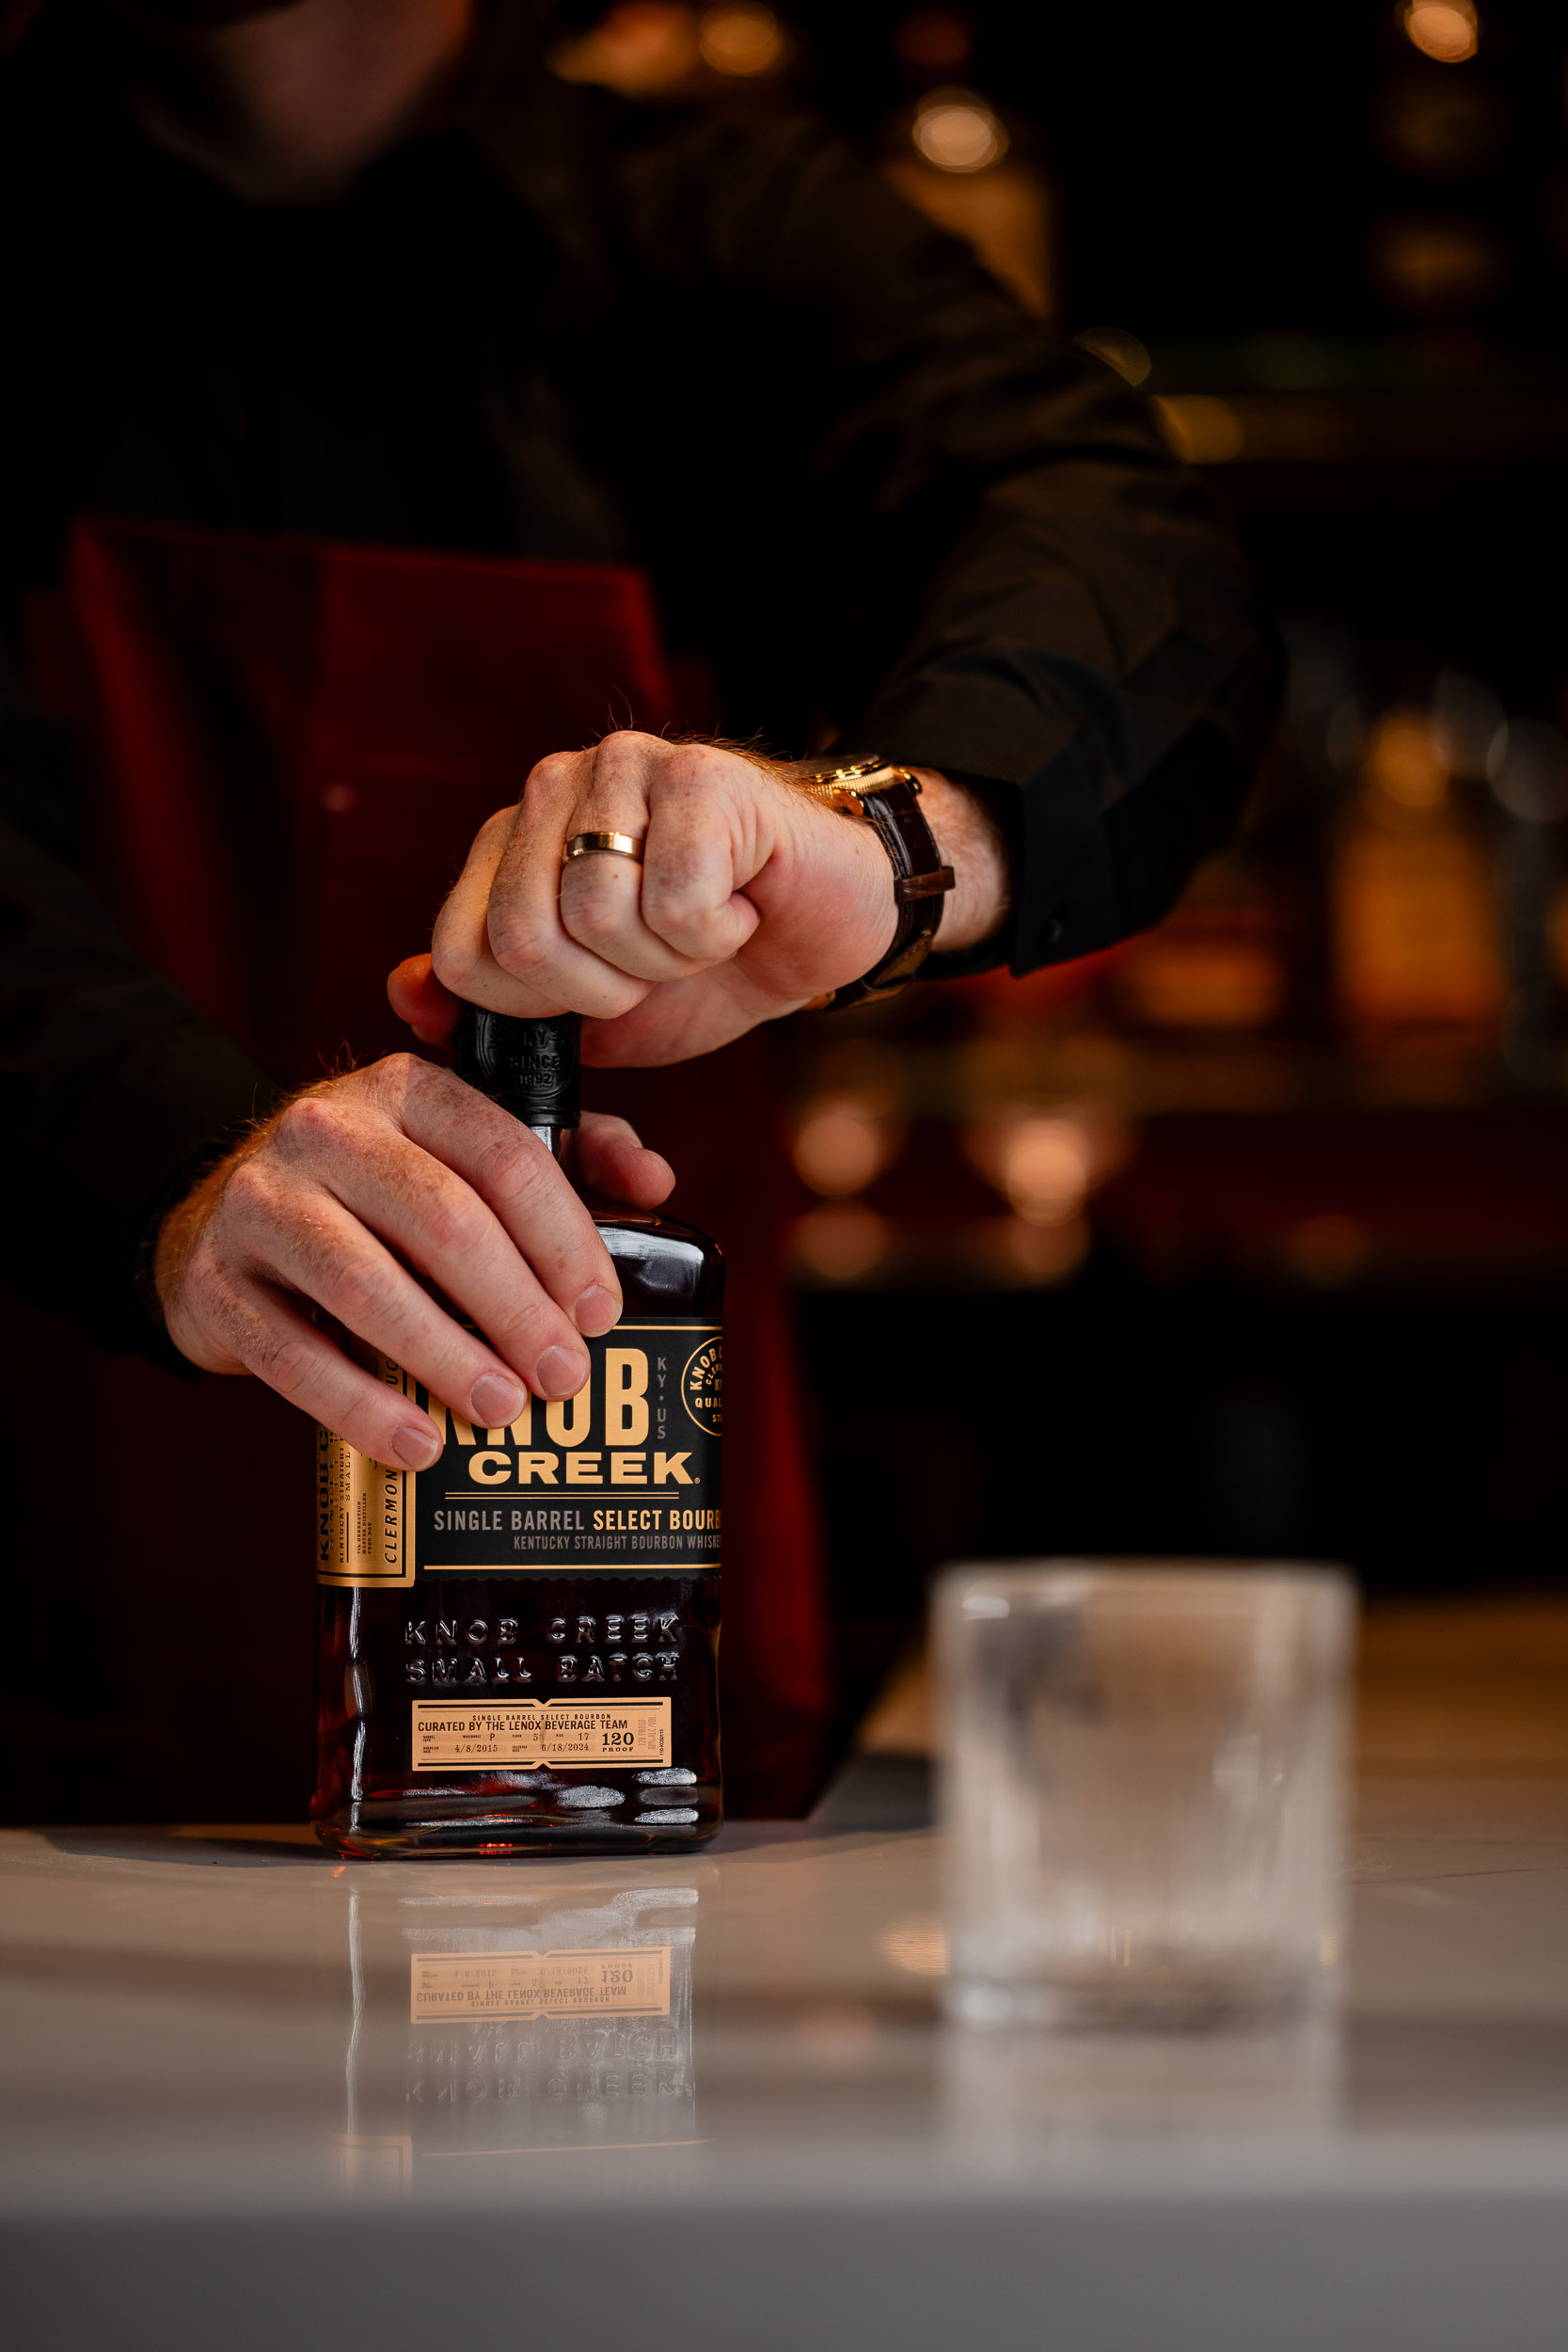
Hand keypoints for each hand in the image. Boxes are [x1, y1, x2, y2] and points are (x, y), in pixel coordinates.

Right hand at [154, 1054, 672, 1466]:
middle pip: (443, 1220)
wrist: (221, 1228)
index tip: (600, 1313)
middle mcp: (326, 1130)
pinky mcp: (216, 1281)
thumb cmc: (377, 1203)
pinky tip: (417, 1444)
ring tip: (502, 1410)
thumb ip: (568, 1155)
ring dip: (446, 1358)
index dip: (564, 1240)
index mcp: (404, 1091)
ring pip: (366, 1286)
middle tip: (564, 1377)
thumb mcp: (462, 1156)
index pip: (503, 1155)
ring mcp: (261, 1202)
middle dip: (516, 1308)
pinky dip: (361, 1408)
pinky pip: (293, 1353)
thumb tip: (654, 1181)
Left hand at [391, 734, 1005, 1066]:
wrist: (831, 922)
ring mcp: (623, 769)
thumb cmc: (713, 964)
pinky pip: (675, 900)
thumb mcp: (595, 1012)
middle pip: (523, 938)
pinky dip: (718, 933)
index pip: (462, 955)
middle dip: (606, 989)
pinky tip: (742, 903)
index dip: (539, 1009)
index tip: (605, 991)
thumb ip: (500, 1009)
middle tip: (662, 961)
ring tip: (707, 926)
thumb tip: (406, 993)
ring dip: (670, 957)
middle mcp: (553, 788)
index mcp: (512, 842)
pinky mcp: (700, 774)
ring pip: (599, 916)